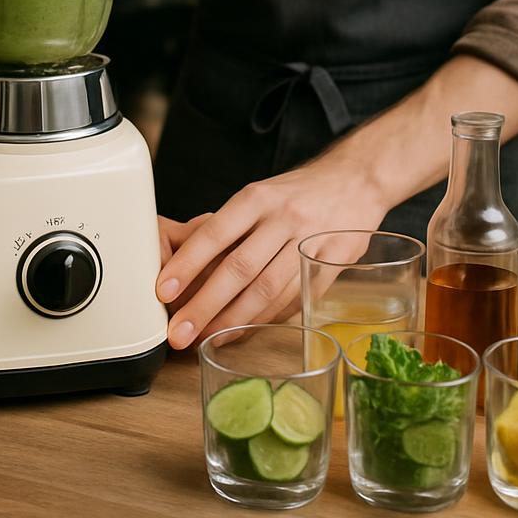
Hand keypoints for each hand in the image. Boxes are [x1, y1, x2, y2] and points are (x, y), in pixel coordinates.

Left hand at [155, 162, 388, 349]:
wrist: (355, 180)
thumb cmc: (295, 193)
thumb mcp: (260, 195)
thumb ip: (231, 227)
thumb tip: (186, 266)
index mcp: (257, 198)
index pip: (215, 233)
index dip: (188, 263)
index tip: (163, 290)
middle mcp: (283, 218)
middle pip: (240, 268)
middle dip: (205, 304)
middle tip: (179, 331)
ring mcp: (310, 242)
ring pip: (268, 290)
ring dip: (235, 320)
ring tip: (207, 338)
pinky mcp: (333, 264)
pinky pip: (296, 299)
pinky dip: (269, 318)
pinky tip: (246, 331)